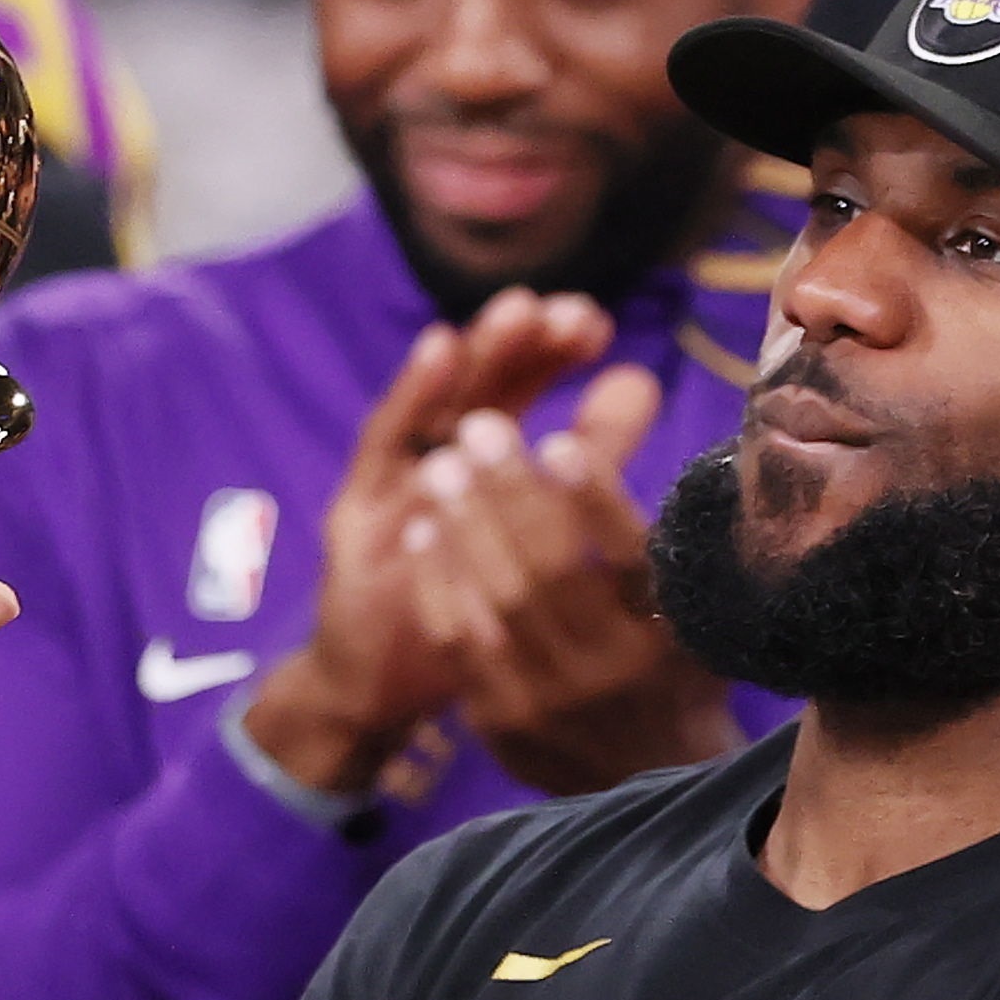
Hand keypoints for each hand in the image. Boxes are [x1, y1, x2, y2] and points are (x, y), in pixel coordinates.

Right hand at [243, 288, 616, 794]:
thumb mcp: (538, 548)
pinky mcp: (356, 506)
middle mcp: (438, 453)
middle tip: (570, 311)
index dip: (555, 352)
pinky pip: (384, 442)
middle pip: (484, 383)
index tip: (595, 324)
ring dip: (481, 353)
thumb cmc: (474, 619)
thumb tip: (643, 386)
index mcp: (485, 459)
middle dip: (526, 345)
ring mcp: (395, 476)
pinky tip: (439, 349)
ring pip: (442, 400)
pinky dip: (412, 393)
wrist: (382, 688)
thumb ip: (585, 467)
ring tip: (520, 311)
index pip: (525, 388)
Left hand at [407, 361, 737, 792]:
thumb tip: (642, 416)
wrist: (647, 782)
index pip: (631, 560)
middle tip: (480, 428)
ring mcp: (550, 702)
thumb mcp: (700, 614)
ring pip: (498, 602)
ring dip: (466, 526)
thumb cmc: (678, 672)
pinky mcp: (501, 721)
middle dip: (510, 494)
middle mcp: (611, 673)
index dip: (593, 500)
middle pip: (550, 573)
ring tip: (442, 465)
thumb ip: (673, 536)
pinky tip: (426, 530)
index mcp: (672, 637)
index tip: (558, 443)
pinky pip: (458, 640)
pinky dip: (439, 580)